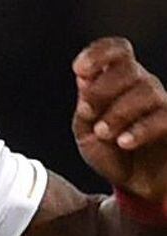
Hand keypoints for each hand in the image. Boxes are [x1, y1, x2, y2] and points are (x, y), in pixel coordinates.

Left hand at [73, 37, 166, 204]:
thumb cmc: (109, 152)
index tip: (78, 70)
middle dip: (102, 89)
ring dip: (118, 112)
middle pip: (129, 68)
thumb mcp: (85, 131)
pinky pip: (163, 117)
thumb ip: (85, 105)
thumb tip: (85, 79)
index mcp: (117, 80)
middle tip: (86, 112)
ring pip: (146, 91)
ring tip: (103, 133)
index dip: (98, 53)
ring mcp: (162, 104)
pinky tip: (123, 142)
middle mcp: (143, 85)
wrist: (135, 185)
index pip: (116, 50)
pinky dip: (139, 129)